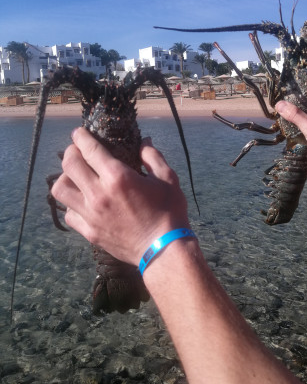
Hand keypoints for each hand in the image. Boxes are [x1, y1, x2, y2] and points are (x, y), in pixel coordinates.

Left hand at [51, 128, 189, 265]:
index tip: (79, 132)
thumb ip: (153, 157)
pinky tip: (83, 202)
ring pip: (60, 190)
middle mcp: (98, 194)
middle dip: (71, 152)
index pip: (89, 149)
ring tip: (76, 177)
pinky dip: (72, 204)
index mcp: (118, 177)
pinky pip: (69, 214)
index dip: (80, 137)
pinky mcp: (90, 232)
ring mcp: (91, 215)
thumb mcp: (168, 179)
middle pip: (69, 165)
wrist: (163, 250)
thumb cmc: (169, 213)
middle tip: (78, 151)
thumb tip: (144, 141)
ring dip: (65, 178)